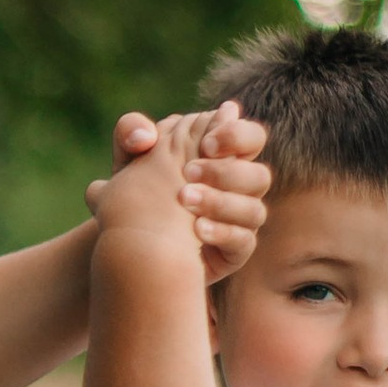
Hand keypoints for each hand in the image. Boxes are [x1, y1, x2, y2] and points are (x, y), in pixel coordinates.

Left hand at [94, 103, 270, 282]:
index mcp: (222, 159)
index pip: (251, 138)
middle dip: (225, 171)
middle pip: (260, 175)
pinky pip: (243, 242)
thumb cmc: (133, 192)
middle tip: (188, 171)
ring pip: (254, 211)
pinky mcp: (233, 253)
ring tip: (184, 198)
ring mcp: (239, 223)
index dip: (237, 136)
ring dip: (221, 202)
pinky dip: (222, 232)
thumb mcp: (126, 159)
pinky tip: (197, 229)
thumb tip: (148, 133)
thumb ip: (131, 133)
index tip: (205, 143)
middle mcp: (238, 190)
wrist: (127, 241)